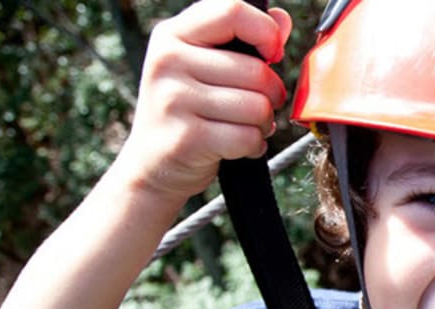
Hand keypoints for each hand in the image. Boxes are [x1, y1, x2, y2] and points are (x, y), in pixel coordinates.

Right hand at [116, 0, 291, 201]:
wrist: (152, 166)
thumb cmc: (186, 111)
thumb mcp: (203, 67)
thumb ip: (242, 41)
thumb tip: (282, 20)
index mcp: (172, 35)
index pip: (234, 12)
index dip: (266, 32)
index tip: (272, 54)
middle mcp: (168, 62)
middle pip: (256, 70)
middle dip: (272, 94)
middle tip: (259, 106)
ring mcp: (174, 100)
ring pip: (257, 106)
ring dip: (264, 123)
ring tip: (247, 126)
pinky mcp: (187, 138)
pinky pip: (248, 137)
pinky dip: (254, 146)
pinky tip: (239, 146)